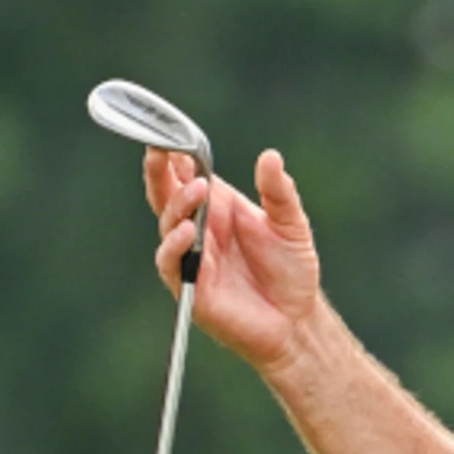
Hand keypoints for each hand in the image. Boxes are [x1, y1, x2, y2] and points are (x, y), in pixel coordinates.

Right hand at [147, 146, 321, 371]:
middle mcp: (199, 229)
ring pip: (166, 224)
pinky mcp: (190, 287)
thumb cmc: (291, 270)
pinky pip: (171, 263)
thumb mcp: (291, 223)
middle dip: (157, 171)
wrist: (296, 319)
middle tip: (159, 150)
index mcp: (217, 207)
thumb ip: (279, 192)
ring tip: (198, 191)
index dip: (174, 155)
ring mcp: (191, 257)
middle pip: (165, 194)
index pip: (185, 176)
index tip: (168, 134)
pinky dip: (175, 245)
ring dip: (177, 204)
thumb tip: (270, 156)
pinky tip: (187, 231)